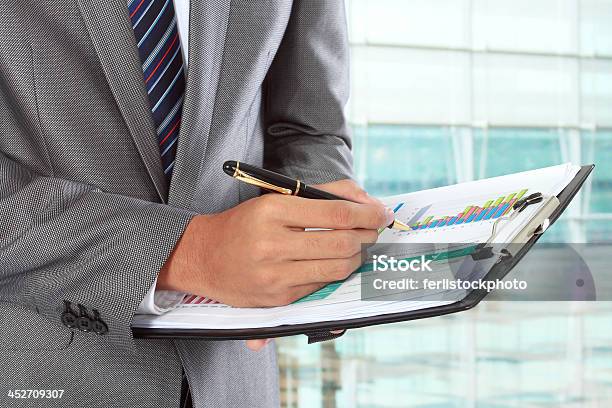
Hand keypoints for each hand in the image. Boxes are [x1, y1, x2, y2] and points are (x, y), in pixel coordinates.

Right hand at [157, 179, 390, 349]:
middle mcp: (272, 243)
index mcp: (272, 210)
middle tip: (373, 230)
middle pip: (343, 242)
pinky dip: (335, 272)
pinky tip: (335, 261)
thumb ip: (324, 193)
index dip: (367, 214)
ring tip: (358, 246)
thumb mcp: (277, 196)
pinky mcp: (278, 298)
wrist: (203, 257)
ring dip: (357, 256)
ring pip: (337, 268)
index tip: (381, 213)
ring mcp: (275, 275)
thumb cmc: (245, 224)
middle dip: (367, 236)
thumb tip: (365, 202)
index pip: (336, 214)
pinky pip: (322, 286)